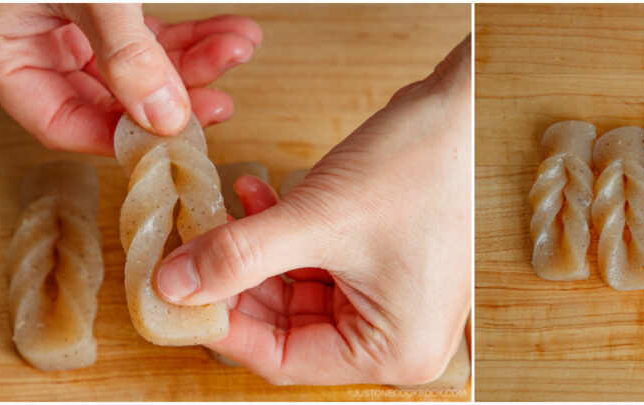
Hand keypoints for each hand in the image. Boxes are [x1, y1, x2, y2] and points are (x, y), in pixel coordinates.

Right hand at [0, 4, 261, 154]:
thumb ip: (127, 53)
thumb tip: (163, 118)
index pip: (59, 121)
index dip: (121, 135)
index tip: (176, 136)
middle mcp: (22, 40)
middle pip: (106, 97)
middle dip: (173, 92)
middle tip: (221, 100)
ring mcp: (58, 22)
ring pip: (135, 67)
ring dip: (192, 61)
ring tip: (237, 47)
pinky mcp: (94, 7)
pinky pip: (143, 35)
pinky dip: (187, 36)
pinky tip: (228, 33)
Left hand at [154, 35, 471, 384]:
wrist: (469, 108)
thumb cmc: (424, 166)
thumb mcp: (319, 217)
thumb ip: (241, 256)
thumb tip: (174, 287)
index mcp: (391, 350)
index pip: (282, 360)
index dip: (224, 326)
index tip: (176, 294)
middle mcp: (395, 336)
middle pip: (287, 328)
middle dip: (234, 283)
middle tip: (186, 250)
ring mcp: (391, 300)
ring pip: (295, 292)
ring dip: (253, 253)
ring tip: (217, 214)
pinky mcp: (384, 264)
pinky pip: (317, 264)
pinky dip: (283, 235)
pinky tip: (254, 197)